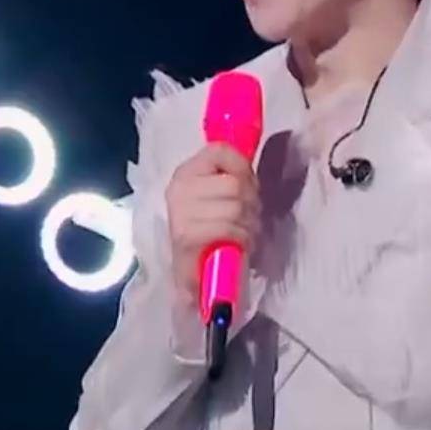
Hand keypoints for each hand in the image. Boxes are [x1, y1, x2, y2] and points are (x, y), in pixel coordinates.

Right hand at [165, 142, 260, 298]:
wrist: (194, 279)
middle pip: (235, 182)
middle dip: (251, 202)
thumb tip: (249, 164)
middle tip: (248, 219)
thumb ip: (231, 177)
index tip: (246, 187)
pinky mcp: (187, 236)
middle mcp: (179, 189)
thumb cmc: (211, 237)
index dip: (242, 167)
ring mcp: (181, 212)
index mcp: (185, 174)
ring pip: (236, 205)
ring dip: (249, 223)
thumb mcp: (219, 199)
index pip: (221, 151)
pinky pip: (228, 227)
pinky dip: (241, 238)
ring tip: (244, 233)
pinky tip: (238, 245)